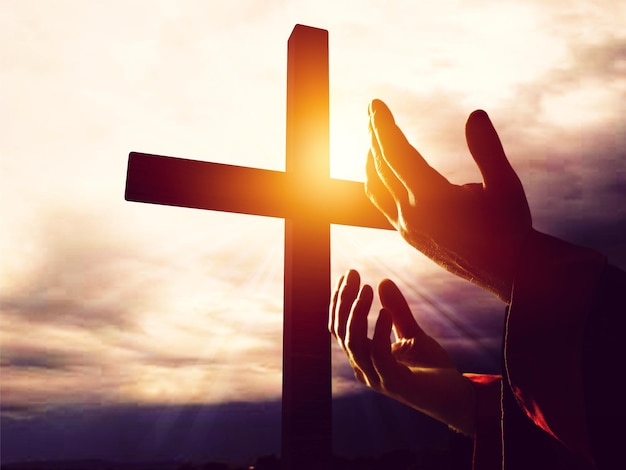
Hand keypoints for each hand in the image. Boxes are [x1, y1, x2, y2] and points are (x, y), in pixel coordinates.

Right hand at [329, 269, 474, 434]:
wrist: (456, 398)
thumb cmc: (431, 368)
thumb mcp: (412, 333)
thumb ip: (397, 311)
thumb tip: (382, 281)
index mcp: (364, 358)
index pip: (339, 328)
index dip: (340, 301)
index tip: (349, 274)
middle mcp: (364, 368)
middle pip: (341, 332)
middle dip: (344, 301)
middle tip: (353, 275)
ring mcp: (377, 378)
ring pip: (354, 343)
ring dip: (357, 313)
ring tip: (367, 289)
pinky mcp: (395, 383)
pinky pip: (378, 356)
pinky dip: (378, 332)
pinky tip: (385, 312)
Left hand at [365, 99, 531, 302]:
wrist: (509, 273)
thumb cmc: (511, 226)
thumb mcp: (504, 184)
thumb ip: (487, 149)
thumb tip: (475, 113)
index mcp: (433, 198)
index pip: (397, 154)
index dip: (384, 126)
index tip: (374, 104)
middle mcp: (412, 214)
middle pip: (382, 167)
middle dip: (375, 135)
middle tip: (372, 110)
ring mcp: (407, 228)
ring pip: (376, 187)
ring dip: (372, 159)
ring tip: (373, 136)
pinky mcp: (409, 237)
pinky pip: (382, 204)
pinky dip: (377, 182)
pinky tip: (383, 171)